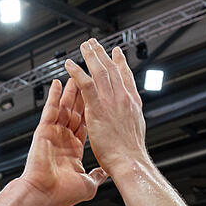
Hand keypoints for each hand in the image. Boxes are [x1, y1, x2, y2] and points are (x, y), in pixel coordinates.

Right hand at [19, 77, 106, 205]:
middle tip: (90, 79)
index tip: (99, 98)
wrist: (43, 196)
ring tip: (77, 74)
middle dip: (83, 95)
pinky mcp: (44, 131)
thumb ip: (96, 175)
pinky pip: (50, 109)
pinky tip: (58, 83)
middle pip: (76, 112)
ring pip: (64, 108)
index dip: (92, 110)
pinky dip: (54, 96)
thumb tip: (105, 174)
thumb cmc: (62, 193)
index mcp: (73, 150)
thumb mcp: (87, 184)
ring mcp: (53, 134)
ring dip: (71, 91)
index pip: (86, 124)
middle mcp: (63, 140)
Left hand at [64, 39, 150, 175]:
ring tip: (84, 46)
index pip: (126, 79)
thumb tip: (128, 128)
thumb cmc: (131, 156)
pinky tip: (70, 65)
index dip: (121, 64)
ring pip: (100, 72)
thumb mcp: (135, 134)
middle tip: (96, 44)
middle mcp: (124, 98)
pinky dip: (77, 73)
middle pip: (113, 70)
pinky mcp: (98, 107)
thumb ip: (128, 128)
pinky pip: (86, 85)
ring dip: (92, 57)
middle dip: (104, 55)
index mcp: (133, 105)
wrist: (129, 162)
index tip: (117, 53)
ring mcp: (112, 101)